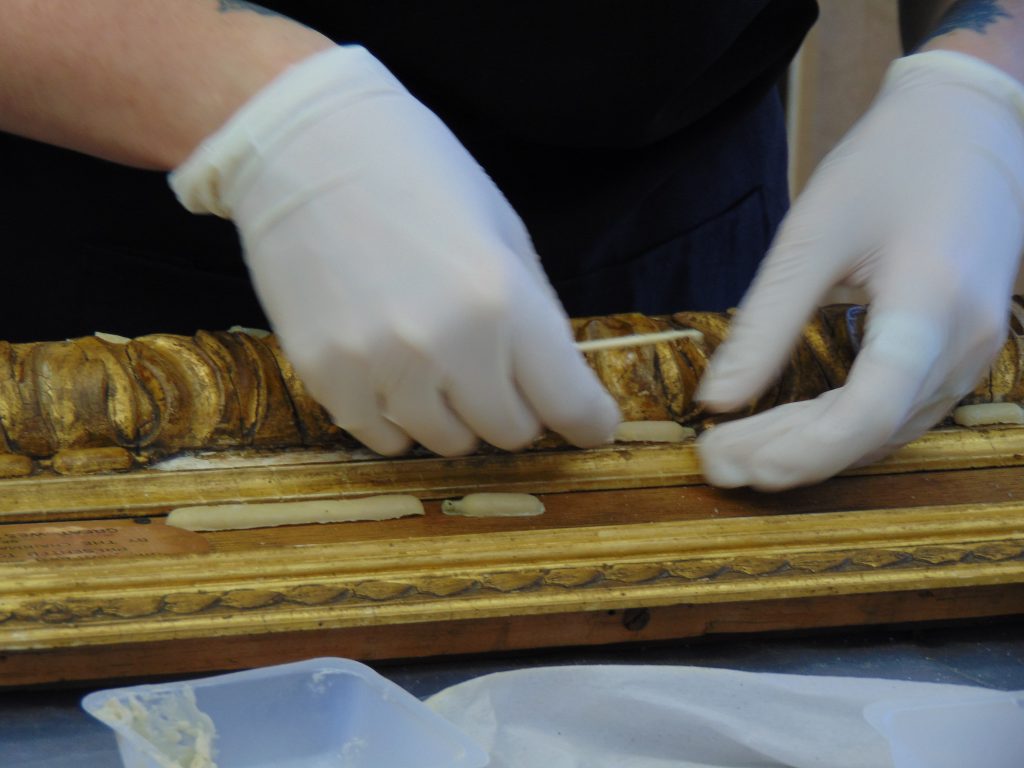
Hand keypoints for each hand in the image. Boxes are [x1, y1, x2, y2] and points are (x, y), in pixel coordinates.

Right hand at [170, 46, 618, 455]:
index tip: (588, 421)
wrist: (304, 145)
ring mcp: (380, 368)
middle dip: (515, 406)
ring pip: (447, 442)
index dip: (588, 421)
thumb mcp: (503, 231)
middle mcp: (447, 346)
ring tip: (435, 359)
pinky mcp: (325, 378)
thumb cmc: (418, 173)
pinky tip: (389, 367)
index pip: (570, 406)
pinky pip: (383, 437)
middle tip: (495, 367)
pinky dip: (397, 415)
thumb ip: (537, 314)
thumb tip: (556, 383)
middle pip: (510, 432)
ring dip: (455, 414)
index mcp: (504, 301)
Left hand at [697, 51, 1023, 489]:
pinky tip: (789, 427)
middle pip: (869, 432)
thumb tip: (715, 400)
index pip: (865, 413)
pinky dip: (840, 427)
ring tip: (736, 449)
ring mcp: (973, 351)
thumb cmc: (889, 162)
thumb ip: (764, 322)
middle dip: (785, 457)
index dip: (793, 452)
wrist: (972, 122)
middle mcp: (966, 342)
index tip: (724, 456)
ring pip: (884, 430)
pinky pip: (898, 410)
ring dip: (809, 449)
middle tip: (711, 462)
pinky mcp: (963, 349)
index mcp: (932, 305)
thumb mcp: (811, 234)